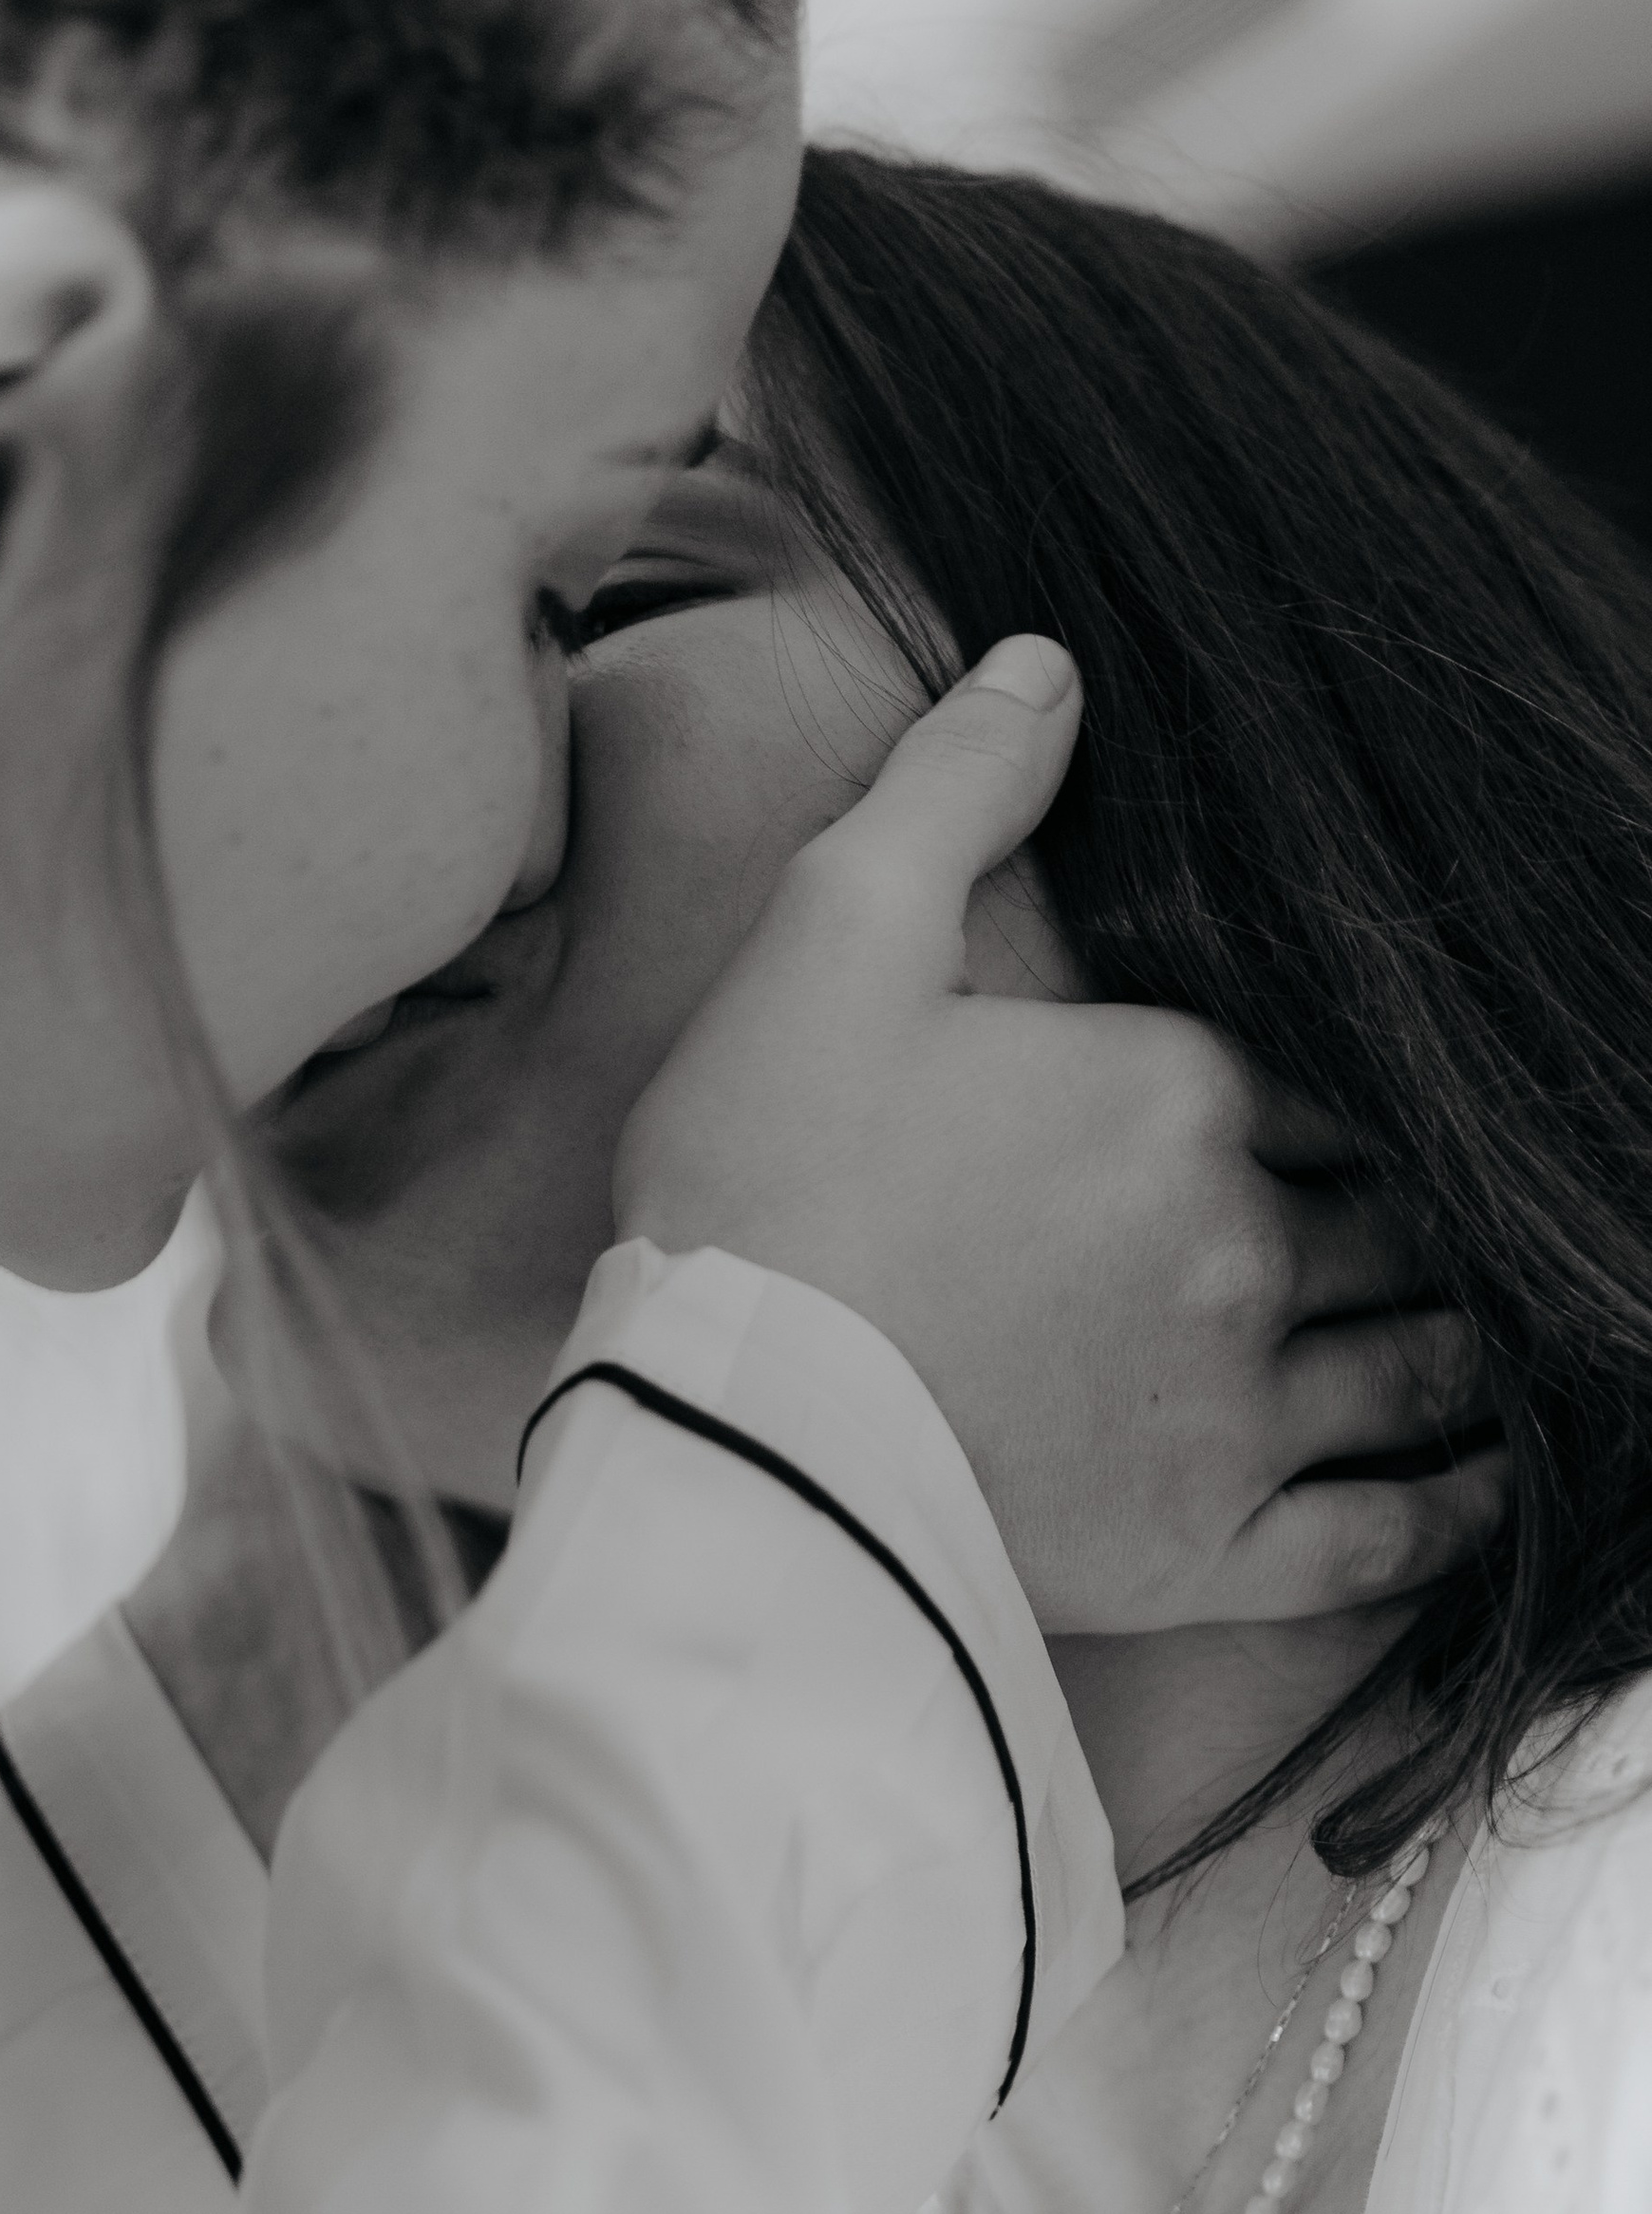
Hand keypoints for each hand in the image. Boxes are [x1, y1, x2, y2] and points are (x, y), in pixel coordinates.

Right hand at [613, 638, 1505, 1633]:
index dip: (1326, 1094)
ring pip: (1414, 1362)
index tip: (1328, 1113)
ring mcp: (1239, 1407)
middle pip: (1386, 1216)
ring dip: (1455, 1340)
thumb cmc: (762, 1185)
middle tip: (1416, 1218)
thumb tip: (1049, 665)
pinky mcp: (1211, 1548)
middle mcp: (1243, 1243)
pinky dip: (1456, 1509)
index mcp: (1174, 1091)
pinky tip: (1488, 1481)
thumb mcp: (829, 939)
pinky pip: (1386, 1536)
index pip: (1316, 1082)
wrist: (725, 1426)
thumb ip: (951, 790)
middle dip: (1408, 1211)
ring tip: (1478, 1334)